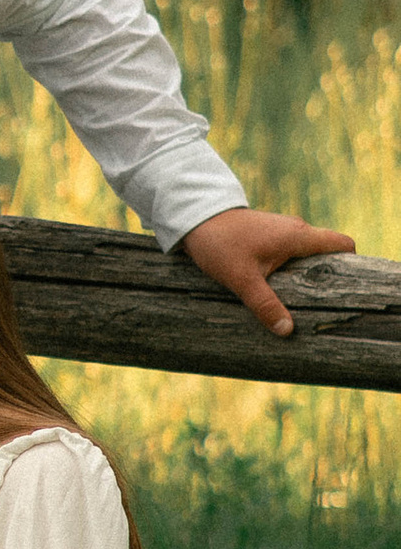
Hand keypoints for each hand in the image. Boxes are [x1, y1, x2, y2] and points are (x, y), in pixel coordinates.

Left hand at [181, 206, 355, 337]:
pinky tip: (279, 285)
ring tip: (301, 298)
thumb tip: (288, 331)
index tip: (346, 286)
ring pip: (307, 252)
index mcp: (299, 236)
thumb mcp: (243, 280)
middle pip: (327, 251)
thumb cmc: (220, 245)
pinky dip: (291, 267)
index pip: (343, 243)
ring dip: (307, 272)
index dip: (352, 263)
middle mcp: (296, 229)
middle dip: (328, 274)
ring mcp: (282, 229)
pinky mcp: (269, 233)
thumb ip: (266, 306)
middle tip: (322, 302)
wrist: (195, 218)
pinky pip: (290, 251)